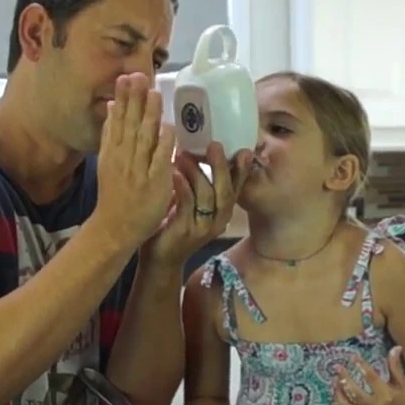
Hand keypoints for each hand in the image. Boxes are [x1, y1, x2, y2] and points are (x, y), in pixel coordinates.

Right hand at [91, 73, 175, 249]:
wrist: (114, 228)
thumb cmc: (115, 195)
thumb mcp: (107, 161)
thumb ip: (111, 135)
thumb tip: (110, 106)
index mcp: (111, 152)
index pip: (116, 121)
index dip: (121, 99)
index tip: (126, 78)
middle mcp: (123, 158)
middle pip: (129, 125)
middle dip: (134, 100)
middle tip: (139, 75)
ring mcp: (138, 171)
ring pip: (144, 139)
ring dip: (149, 116)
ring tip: (154, 93)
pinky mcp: (154, 184)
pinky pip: (159, 160)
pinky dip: (163, 144)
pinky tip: (168, 127)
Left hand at [142, 141, 254, 264]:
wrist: (160, 260)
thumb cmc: (173, 226)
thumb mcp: (190, 203)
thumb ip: (197, 184)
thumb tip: (196, 151)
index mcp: (222, 213)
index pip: (236, 188)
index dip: (241, 170)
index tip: (243, 150)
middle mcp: (218, 221)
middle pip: (226, 190)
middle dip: (221, 166)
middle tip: (215, 145)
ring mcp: (203, 227)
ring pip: (207, 195)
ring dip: (196, 172)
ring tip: (183, 155)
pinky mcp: (186, 230)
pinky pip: (187, 203)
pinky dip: (182, 185)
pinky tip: (174, 172)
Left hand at [331, 347, 404, 404]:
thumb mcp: (402, 382)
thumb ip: (395, 366)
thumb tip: (395, 347)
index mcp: (387, 395)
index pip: (370, 378)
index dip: (361, 365)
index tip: (353, 357)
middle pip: (354, 393)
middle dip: (344, 379)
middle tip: (338, 368)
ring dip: (338, 394)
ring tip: (335, 382)